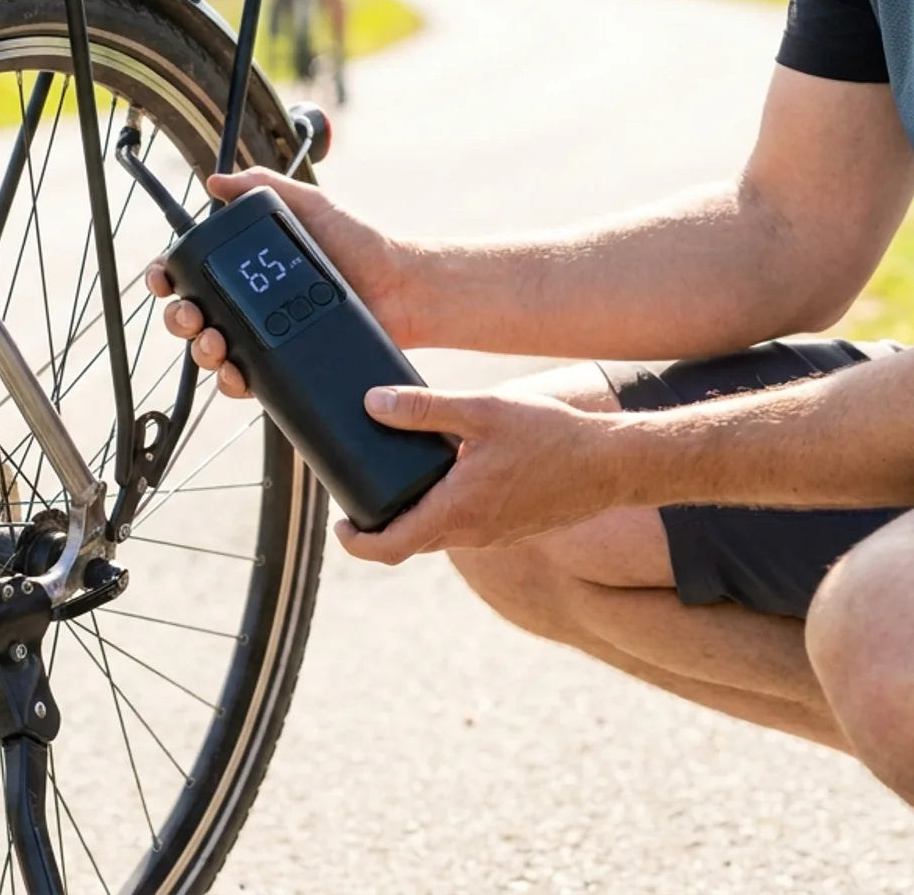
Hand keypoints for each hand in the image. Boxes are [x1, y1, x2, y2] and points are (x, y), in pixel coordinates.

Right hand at [145, 168, 411, 396]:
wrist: (398, 287)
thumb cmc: (358, 243)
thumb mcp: (309, 205)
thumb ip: (264, 187)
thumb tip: (217, 180)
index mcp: (245, 266)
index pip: (190, 272)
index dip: (167, 276)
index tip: (163, 277)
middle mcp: (247, 303)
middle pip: (190, 316)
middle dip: (179, 318)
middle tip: (191, 314)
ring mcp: (262, 337)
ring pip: (210, 352)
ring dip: (201, 351)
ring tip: (216, 341)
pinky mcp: (281, 366)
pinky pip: (244, 382)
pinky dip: (232, 382)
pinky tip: (237, 372)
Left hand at [335, 385, 620, 563]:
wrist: (612, 464)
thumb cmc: (551, 436)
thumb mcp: (482, 410)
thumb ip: (425, 408)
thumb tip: (373, 403)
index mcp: (458, 510)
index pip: (392, 547)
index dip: (356, 544)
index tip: (339, 527)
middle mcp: (474, 533)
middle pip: (411, 544)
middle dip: (381, 526)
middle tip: (361, 498)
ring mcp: (495, 536)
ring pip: (440, 536)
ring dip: (414, 518)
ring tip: (400, 482)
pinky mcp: (512, 529)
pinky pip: (467, 528)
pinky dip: (445, 512)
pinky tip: (449, 478)